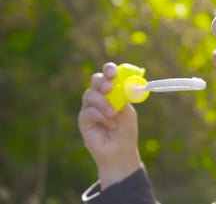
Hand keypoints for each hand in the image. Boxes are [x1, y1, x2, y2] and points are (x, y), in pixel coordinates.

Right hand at [79, 62, 141, 188]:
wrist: (120, 150)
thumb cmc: (126, 129)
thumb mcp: (128, 111)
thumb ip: (122, 97)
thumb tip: (120, 84)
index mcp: (113, 91)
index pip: (108, 74)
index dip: (109, 70)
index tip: (113, 72)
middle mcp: (100, 96)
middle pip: (95, 80)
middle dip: (102, 81)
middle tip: (109, 87)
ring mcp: (90, 107)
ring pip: (90, 95)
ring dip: (103, 103)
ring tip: (113, 114)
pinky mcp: (83, 119)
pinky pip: (89, 111)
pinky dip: (101, 116)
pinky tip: (110, 125)